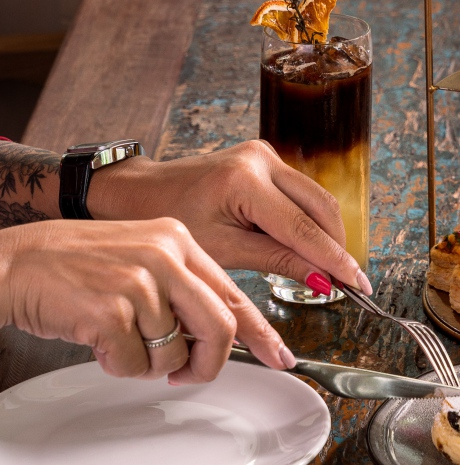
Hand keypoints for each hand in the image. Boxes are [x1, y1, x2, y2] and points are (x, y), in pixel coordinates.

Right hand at [0, 218, 294, 382]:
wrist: (15, 262)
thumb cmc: (75, 266)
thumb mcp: (141, 258)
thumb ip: (182, 287)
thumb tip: (220, 332)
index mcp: (179, 240)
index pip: (236, 292)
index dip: (263, 332)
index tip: (280, 356)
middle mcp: (165, 254)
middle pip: (221, 325)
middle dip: (211, 362)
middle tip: (188, 373)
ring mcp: (139, 280)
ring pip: (176, 350)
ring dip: (149, 362)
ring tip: (122, 342)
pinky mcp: (111, 309)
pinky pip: (137, 362)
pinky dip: (121, 366)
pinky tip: (101, 344)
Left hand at [87, 141, 370, 296]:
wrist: (140, 192)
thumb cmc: (169, 220)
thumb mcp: (221, 250)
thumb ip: (275, 261)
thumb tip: (321, 280)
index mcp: (244, 181)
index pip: (302, 227)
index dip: (333, 258)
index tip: (355, 283)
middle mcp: (261, 159)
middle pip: (321, 206)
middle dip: (338, 246)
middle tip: (352, 281)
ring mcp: (265, 155)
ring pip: (317, 198)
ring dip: (327, 234)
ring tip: (336, 270)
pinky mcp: (266, 159)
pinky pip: (302, 193)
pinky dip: (312, 222)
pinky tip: (314, 249)